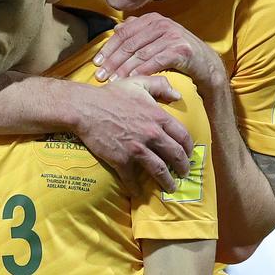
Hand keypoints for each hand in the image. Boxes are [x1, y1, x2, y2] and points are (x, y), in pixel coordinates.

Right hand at [73, 75, 192, 194]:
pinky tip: (139, 192)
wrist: (85, 108)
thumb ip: (160, 85)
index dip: (188, 148)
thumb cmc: (111, 94)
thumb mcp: (137, 82)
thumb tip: (177, 94)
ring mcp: (137, 149)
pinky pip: (133, 179)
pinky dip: (137, 188)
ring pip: (160, 170)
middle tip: (184, 174)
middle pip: (175, 156)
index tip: (188, 154)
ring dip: (168, 182)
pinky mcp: (121, 160)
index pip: (183, 136)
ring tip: (171, 187)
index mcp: (158, 117)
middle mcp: (151, 135)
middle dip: (183, 167)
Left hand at [93, 13, 224, 93]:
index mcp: (152, 19)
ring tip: (113, 81)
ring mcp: (172, 35)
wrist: (206, 65)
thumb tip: (116, 28)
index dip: (108, 48)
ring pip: (141, 54)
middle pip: (130, 44)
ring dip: (124, 69)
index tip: (96, 62)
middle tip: (101, 76)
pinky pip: (156, 61)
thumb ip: (138, 32)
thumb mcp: (157, 38)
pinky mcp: (181, 49)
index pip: (123, 32)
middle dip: (113, 61)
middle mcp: (161, 23)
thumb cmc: (177, 53)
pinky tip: (132, 81)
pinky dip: (142, 71)